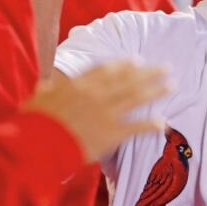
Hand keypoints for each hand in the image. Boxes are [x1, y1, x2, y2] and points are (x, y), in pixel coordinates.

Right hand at [25, 61, 168, 162]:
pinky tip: (164, 122)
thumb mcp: (38, 100)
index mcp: (79, 85)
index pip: (106, 70)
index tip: (137, 61)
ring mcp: (106, 113)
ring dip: (156, 91)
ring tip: (171, 86)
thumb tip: (44, 85)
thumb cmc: (34, 123)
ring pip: (137, 97)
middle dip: (149, 73)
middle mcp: (97, 94)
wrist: (40, 144)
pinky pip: (136, 127)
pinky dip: (151, 124)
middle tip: (166, 68)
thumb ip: (47, 91)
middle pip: (128, 80)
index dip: (124, 65)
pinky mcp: (111, 133)